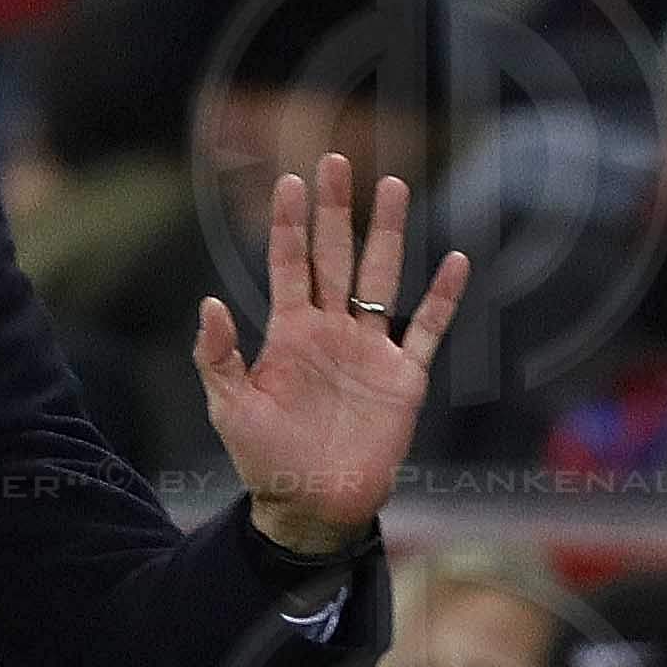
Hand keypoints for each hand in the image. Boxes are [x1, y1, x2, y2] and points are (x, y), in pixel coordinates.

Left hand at [196, 152, 468, 550]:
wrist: (313, 506)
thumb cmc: (265, 460)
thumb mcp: (229, 409)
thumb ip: (218, 357)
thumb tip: (209, 302)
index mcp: (290, 333)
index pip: (290, 264)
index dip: (290, 223)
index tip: (291, 180)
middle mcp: (331, 331)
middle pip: (336, 256)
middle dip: (335, 210)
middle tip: (337, 161)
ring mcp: (369, 350)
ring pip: (382, 278)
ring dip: (388, 234)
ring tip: (393, 186)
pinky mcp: (402, 378)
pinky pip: (428, 329)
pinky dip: (443, 298)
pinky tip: (456, 261)